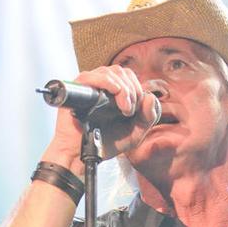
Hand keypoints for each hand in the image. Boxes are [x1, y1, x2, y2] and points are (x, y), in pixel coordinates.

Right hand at [44, 65, 159, 169]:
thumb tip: (150, 97)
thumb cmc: (104, 143)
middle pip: (122, 72)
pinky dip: (106, 81)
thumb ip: (147, 117)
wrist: (82, 155)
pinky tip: (115, 91)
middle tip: (129, 111)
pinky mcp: (77, 90)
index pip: (129, 77)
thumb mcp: (134, 133)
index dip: (137, 89)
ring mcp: (89, 86)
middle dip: (132, 90)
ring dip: (123, 89)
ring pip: (109, 72)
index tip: (136, 110)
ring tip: (123, 109)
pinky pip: (91, 76)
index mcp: (115, 93)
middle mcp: (102, 86)